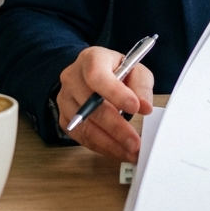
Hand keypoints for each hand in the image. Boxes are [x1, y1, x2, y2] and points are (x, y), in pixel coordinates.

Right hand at [56, 46, 153, 162]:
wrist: (92, 75)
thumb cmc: (116, 71)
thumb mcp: (134, 69)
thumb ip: (141, 86)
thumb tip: (145, 107)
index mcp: (91, 59)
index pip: (97, 76)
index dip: (115, 93)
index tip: (135, 108)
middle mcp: (72, 78)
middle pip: (91, 105)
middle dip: (116, 127)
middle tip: (135, 142)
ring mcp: (65, 99)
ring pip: (85, 126)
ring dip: (109, 143)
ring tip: (130, 152)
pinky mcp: (64, 118)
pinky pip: (81, 137)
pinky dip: (101, 146)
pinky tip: (117, 151)